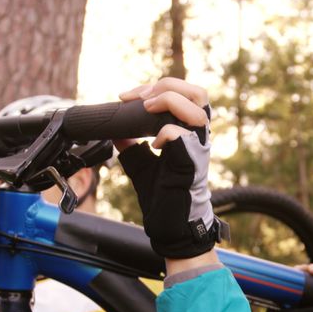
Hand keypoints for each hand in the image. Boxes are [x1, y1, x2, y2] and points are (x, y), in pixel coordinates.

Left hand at [114, 78, 225, 259]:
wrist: (170, 225)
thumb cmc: (163, 196)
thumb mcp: (141, 163)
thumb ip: (131, 143)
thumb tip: (115, 129)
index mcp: (188, 132)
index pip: (182, 93)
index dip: (155, 87)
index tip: (127, 98)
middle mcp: (197, 136)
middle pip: (197, 92)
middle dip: (166, 86)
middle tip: (141, 98)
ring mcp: (198, 148)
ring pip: (196, 105)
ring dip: (167, 101)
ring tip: (147, 109)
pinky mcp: (192, 161)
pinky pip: (181, 134)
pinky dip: (165, 132)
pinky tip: (154, 145)